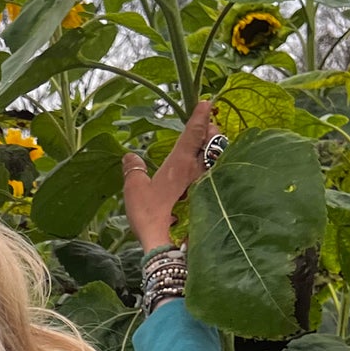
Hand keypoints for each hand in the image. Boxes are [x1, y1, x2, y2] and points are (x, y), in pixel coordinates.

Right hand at [122, 101, 217, 252]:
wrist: (168, 248)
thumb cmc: (150, 218)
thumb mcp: (135, 191)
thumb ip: (133, 171)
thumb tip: (130, 156)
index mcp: (180, 163)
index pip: (193, 133)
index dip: (200, 116)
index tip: (208, 102)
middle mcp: (198, 171)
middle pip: (212, 143)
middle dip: (213, 131)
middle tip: (211, 124)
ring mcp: (209, 186)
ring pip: (218, 159)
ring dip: (217, 150)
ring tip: (213, 146)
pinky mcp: (213, 202)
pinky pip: (219, 178)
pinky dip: (218, 170)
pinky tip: (213, 175)